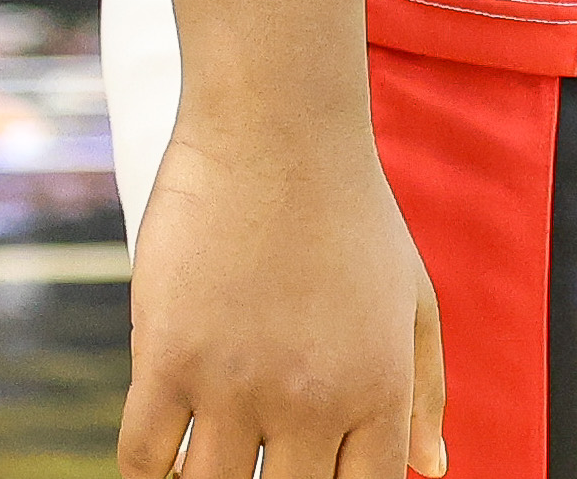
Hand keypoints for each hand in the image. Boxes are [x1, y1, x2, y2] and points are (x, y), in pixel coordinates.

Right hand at [116, 121, 444, 478]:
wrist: (275, 131)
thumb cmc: (349, 209)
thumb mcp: (411, 299)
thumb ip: (426, 391)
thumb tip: (434, 467)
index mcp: (378, 397)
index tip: (302, 471)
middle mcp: (310, 406)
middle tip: (251, 460)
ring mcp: (235, 384)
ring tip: (204, 462)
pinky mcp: (167, 356)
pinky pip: (143, 454)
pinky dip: (146, 473)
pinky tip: (156, 460)